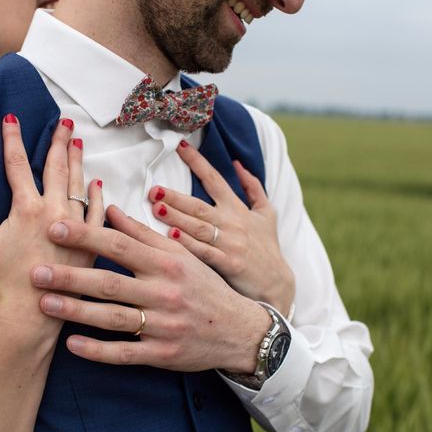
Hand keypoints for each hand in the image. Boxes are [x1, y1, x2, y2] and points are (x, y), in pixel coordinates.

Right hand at [0, 115, 103, 333]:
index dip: (13, 138)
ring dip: (78, 162)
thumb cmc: (1, 283)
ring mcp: (77, 226)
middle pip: (56, 167)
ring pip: (79, 184)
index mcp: (26, 208)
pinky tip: (97, 184)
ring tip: (79, 142)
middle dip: (59, 141)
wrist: (31, 316)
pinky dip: (97, 196)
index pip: (17, 164)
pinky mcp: (92, 243)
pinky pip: (98, 213)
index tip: (12, 117)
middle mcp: (55, 211)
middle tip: (65, 122)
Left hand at [31, 205, 271, 373]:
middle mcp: (164, 292)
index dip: (87, 235)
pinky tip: (72, 344)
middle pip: (110, 282)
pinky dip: (98, 350)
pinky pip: (125, 353)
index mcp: (167, 263)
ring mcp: (163, 325)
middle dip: (71, 276)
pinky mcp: (162, 354)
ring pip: (113, 318)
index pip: (120, 245)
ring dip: (76, 311)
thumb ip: (143, 233)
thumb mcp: (181, 254)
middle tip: (36, 272)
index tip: (55, 228)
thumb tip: (109, 210)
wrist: (238, 329)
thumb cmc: (205, 285)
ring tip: (44, 303)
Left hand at [148, 141, 294, 315]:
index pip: (215, 179)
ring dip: (176, 217)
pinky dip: (188, 243)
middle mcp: (233, 223)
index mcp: (238, 209)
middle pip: (199, 205)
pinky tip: (171, 237)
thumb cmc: (267, 248)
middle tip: (154, 189)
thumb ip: (253, 187)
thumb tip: (238, 164)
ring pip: (198, 227)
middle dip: (175, 197)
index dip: (198, 162)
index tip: (180, 146)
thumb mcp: (267, 213)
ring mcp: (230, 243)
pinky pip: (204, 252)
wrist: (277, 284)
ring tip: (156, 207)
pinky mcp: (229, 264)